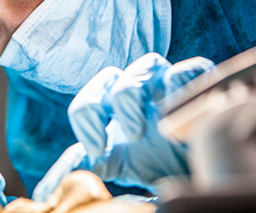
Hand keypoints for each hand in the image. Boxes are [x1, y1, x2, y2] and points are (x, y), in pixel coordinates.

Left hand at [33, 53, 213, 200]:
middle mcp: (142, 99)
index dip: (85, 117)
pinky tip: (176, 108)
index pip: (89, 104)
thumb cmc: (168, 173)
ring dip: (135, 92)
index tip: (95, 150)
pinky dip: (184, 80)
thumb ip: (90, 170)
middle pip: (110, 75)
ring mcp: (171, 92)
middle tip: (110, 138)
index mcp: (119, 119)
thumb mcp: (124, 171)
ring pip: (147, 63)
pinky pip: (193, 68)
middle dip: (101, 100)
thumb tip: (45, 191)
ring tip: (139, 131)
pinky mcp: (204, 90)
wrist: (210, 179)